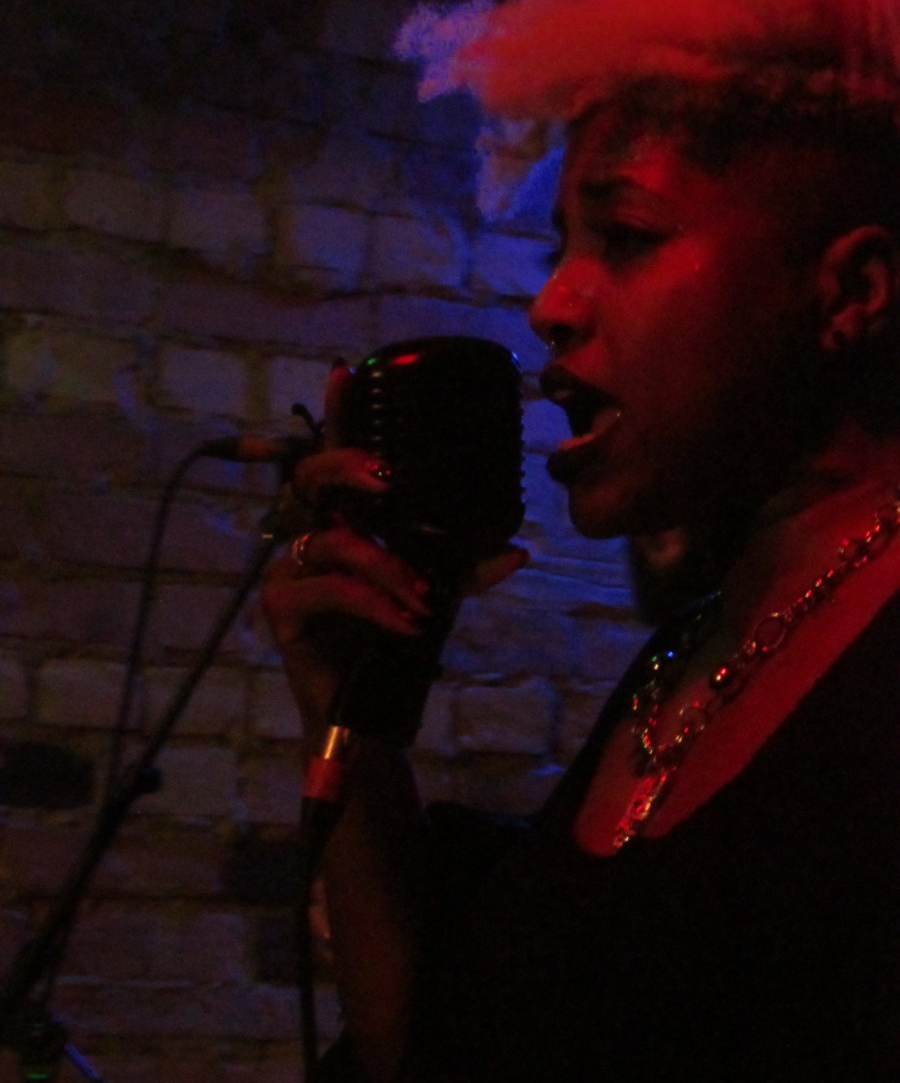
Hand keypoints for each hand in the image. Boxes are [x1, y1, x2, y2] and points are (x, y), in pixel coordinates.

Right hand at [260, 360, 528, 737]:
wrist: (368, 712)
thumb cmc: (393, 644)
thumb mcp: (435, 596)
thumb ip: (466, 569)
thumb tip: (516, 550)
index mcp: (343, 525)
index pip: (336, 460)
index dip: (338, 414)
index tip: (346, 370)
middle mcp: (310, 537)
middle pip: (310, 477)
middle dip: (350, 465)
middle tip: (389, 477)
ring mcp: (287, 571)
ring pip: (333, 542)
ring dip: (385, 567)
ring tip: (420, 598)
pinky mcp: (281, 608)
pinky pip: (328, 589)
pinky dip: (373, 604)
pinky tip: (404, 623)